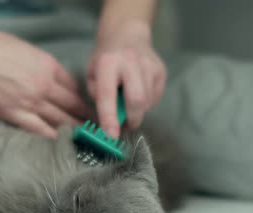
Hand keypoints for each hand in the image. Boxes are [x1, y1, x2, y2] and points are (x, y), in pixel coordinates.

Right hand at [0, 24, 91, 137]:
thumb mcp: (29, 51)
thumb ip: (44, 67)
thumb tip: (56, 80)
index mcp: (49, 67)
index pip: (74, 88)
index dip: (84, 100)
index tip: (88, 107)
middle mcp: (45, 85)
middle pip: (72, 105)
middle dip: (85, 117)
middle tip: (95, 127)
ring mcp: (31, 102)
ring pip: (61, 119)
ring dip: (74, 129)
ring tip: (84, 138)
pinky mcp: (16, 114)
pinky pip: (40, 129)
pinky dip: (52, 135)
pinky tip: (60, 140)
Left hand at [87, 20, 165, 137]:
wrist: (126, 34)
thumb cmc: (105, 60)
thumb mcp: (92, 74)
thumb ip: (98, 96)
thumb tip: (111, 121)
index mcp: (107, 63)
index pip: (108, 96)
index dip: (109, 119)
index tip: (111, 137)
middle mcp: (130, 62)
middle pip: (137, 101)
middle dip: (132, 119)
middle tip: (127, 125)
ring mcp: (149, 65)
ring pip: (148, 101)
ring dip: (139, 110)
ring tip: (130, 101)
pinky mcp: (161, 70)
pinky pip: (156, 97)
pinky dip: (147, 102)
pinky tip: (139, 91)